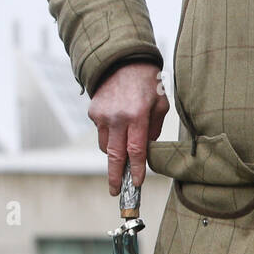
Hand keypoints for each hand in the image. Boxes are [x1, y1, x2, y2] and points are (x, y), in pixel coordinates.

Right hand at [88, 62, 169, 195]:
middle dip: (115, 176)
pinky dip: (110, 138)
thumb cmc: (148, 85)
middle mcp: (116, 117)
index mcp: (137, 116)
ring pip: (105, 147)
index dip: (135, 170)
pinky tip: (119, 128)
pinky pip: (101, 134)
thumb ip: (154, 131)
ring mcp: (102, 115)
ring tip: (123, 160)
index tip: (136, 184)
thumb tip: (146, 153)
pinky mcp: (93, 112)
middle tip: (116, 192)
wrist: (122, 61)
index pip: (136, 150)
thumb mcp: (160, 106)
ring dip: (114, 157)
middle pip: (114, 155)